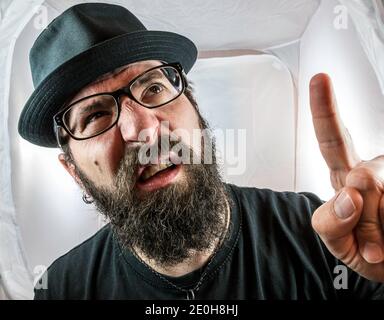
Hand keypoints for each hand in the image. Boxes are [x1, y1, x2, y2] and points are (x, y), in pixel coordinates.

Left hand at [309, 73, 383, 281]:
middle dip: (365, 216)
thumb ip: (330, 222)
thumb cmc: (364, 250)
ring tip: (382, 244)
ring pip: (381, 191)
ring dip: (379, 230)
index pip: (332, 140)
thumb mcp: (336, 242)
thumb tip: (350, 195)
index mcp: (345, 177)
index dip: (325, 109)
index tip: (320, 77)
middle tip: (370, 244)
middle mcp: (372, 170)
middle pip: (363, 176)